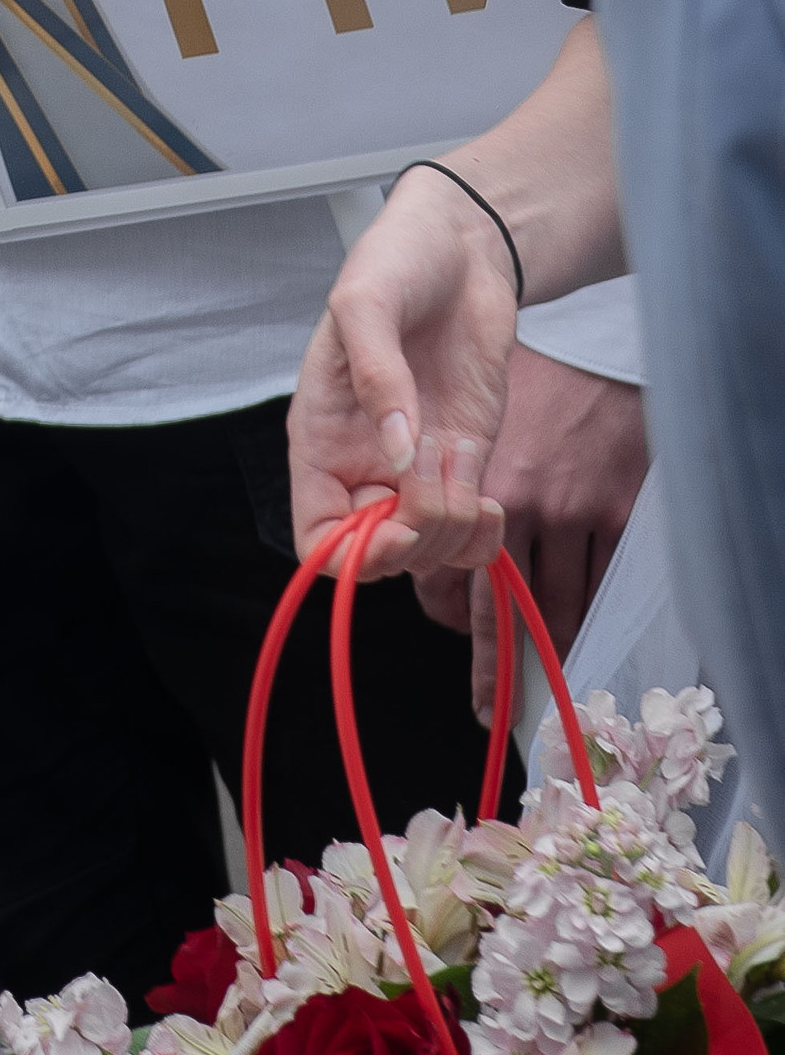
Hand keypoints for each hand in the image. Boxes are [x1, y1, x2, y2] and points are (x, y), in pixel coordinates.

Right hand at [286, 169, 518, 581]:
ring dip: (453, 533)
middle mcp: (366, 463)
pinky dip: (483, 534)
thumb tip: (395, 451)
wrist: (463, 245)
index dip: (350, 554)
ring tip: (464, 479)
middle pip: (377, 556)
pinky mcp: (466, 460)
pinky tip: (489, 504)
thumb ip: (376, 374)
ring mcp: (419, 466)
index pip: (316, 537)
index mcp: (322, 437)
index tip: (393, 526)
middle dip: (412, 541)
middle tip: (437, 491)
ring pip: (430, 550)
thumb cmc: (396, 260)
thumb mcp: (366, 301)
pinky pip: (470, 531)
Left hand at [431, 347, 648, 723]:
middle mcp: (521, 503)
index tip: (449, 649)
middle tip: (493, 707)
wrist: (586, 347)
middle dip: (493, 659)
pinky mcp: (617, 508)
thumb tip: (436, 567)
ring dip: (545, 643)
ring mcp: (575, 508)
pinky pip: (603, 583)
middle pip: (504, 605)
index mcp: (473, 485)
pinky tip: (581, 633)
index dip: (448, 620)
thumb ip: (451, 495)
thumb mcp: (468, 430)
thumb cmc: (514, 385)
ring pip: (558, 603)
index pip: (453, 577)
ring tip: (538, 682)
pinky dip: (590, 613)